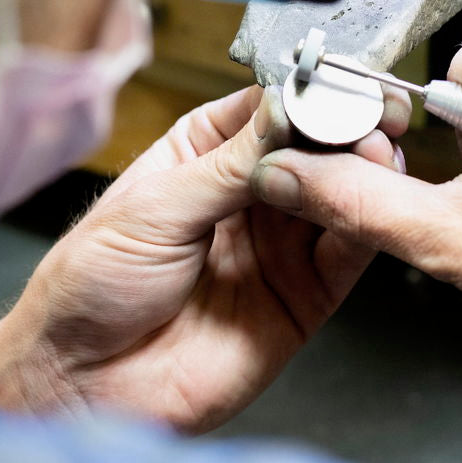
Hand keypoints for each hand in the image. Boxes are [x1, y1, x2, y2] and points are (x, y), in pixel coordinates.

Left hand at [0, 84, 408, 433]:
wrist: (84, 379)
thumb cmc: (92, 284)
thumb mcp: (157, 207)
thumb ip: (230, 164)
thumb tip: (287, 107)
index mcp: (203, 154)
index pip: (269, 108)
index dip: (305, 93)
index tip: (335, 83)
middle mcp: (247, 194)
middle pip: (315, 148)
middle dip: (345, 128)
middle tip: (370, 115)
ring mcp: (277, 244)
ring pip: (338, 196)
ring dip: (363, 173)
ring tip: (377, 152)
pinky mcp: (302, 296)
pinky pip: (347, 254)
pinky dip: (367, 226)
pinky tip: (372, 203)